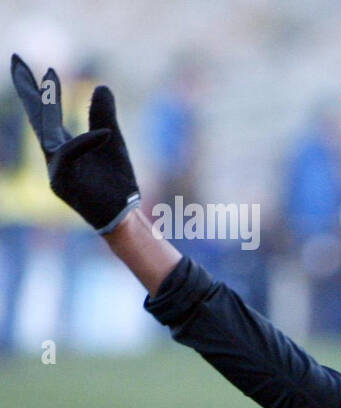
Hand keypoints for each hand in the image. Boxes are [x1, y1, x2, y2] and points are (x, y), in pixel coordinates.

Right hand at [10, 53, 140, 232]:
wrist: (122, 214)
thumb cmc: (116, 182)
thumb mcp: (113, 142)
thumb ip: (104, 116)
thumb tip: (101, 86)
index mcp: (63, 144)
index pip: (46, 112)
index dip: (39, 89)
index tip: (35, 65)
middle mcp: (54, 154)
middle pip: (36, 117)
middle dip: (27, 89)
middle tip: (16, 60)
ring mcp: (54, 168)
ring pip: (47, 133)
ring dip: (47, 105)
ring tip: (48, 76)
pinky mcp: (62, 182)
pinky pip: (70, 156)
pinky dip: (86, 143)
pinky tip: (104, 134)